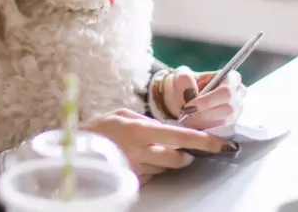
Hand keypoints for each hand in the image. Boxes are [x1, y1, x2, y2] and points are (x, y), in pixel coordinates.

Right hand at [80, 108, 236, 183]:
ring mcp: (137, 169)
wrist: (72, 151)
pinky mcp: (133, 181)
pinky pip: (152, 176)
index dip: (205, 142)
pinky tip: (137, 158)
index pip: (181, 137)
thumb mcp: (122, 115)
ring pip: (166, 168)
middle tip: (179, 147)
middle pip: (179, 159)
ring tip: (146, 149)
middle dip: (184, 154)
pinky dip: (151, 168)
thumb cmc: (97, 129)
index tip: (225, 145)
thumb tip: (169, 129)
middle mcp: (141, 152)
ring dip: (164, 160)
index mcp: (141, 131)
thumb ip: (148, 121)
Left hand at [161, 67, 246, 129]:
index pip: (226, 92)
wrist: (182, 98)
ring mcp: (237, 111)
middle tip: (186, 114)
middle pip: (228, 109)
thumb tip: (191, 91)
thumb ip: (184, 79)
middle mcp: (239, 95)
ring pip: (223, 122)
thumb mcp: (180, 76)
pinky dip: (204, 129)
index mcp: (231, 78)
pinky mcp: (231, 125)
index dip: (207, 101)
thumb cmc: (185, 84)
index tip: (188, 106)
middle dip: (204, 114)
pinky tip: (193, 122)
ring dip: (202, 122)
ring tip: (187, 117)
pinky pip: (220, 132)